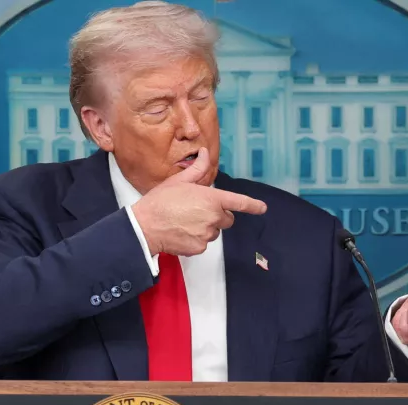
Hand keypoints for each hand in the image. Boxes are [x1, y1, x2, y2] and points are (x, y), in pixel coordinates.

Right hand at [131, 147, 267, 255]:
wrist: (144, 226)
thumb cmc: (160, 202)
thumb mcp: (179, 181)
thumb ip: (197, 169)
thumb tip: (205, 153)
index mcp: (211, 199)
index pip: (239, 202)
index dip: (253, 205)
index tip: (262, 208)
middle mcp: (213, 217)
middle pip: (227, 219)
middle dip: (218, 215)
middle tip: (198, 211)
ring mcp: (207, 234)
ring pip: (214, 231)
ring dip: (206, 227)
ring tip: (185, 221)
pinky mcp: (199, 248)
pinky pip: (203, 243)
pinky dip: (195, 239)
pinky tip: (181, 232)